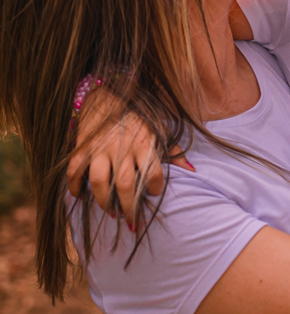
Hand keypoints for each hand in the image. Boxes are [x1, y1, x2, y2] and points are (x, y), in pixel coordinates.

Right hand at [66, 89, 190, 224]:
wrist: (108, 93)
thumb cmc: (138, 116)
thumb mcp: (159, 130)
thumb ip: (173, 151)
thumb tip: (191, 170)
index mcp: (144, 144)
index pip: (153, 174)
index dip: (155, 189)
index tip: (154, 194)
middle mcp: (122, 148)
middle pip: (126, 185)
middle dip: (129, 208)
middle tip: (131, 220)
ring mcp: (100, 148)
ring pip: (99, 182)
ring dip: (103, 201)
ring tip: (109, 211)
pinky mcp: (83, 146)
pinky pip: (75, 170)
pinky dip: (74, 185)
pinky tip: (79, 196)